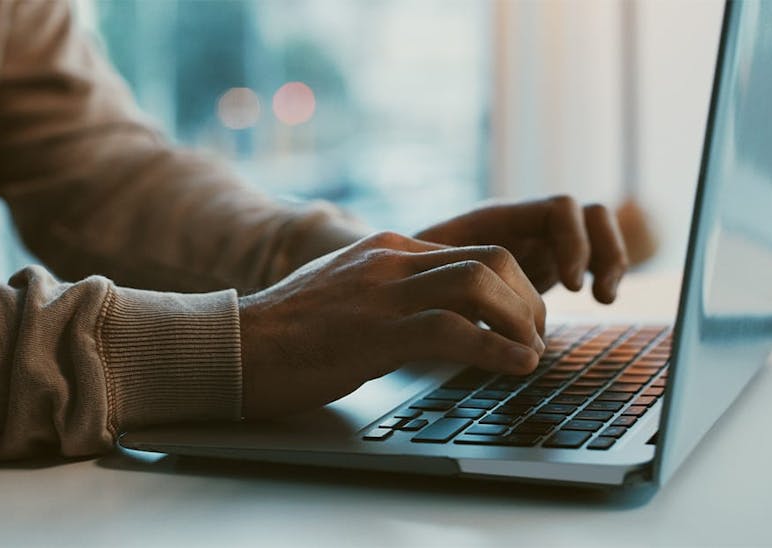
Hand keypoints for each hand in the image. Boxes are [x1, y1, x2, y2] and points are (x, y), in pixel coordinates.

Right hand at [239, 232, 545, 417]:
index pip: (475, 250)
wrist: (235, 346)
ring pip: (480, 284)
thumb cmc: (291, 331)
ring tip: (532, 353)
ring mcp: (382, 293)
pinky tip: (516, 366)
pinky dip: (497, 349)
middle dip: (528, 299)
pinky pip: (454, 330)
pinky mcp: (375, 333)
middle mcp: (391, 261)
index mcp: (389, 249)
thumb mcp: (350, 293)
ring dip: (521, 321)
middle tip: (535, 336)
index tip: (525, 319)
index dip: (514, 285)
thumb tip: (438, 314)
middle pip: (491, 258)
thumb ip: (393, 291)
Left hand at [415, 195, 628, 302]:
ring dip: (610, 259)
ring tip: (603, 298)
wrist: (400, 277)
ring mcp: (536, 241)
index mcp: (498, 218)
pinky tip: (598, 300)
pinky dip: (601, 272)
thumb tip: (468, 298)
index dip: (574, 242)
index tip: (571, 285)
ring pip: (595, 231)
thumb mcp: (426, 273)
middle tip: (592, 294)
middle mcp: (523, 223)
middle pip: (587, 214)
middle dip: (601, 250)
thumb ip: (451, 276)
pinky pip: (589, 255)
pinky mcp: (543, 264)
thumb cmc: (406, 273)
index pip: (559, 209)